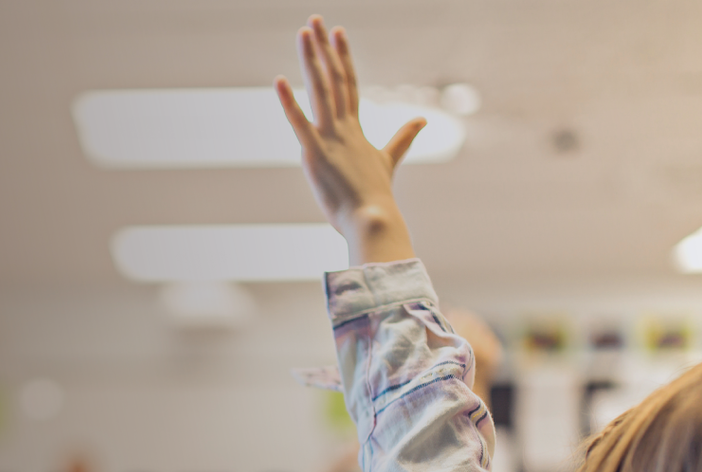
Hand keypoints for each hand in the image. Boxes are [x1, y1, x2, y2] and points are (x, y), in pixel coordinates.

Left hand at [275, 16, 423, 264]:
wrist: (373, 220)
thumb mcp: (388, 162)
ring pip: (321, 92)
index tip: (337, 32)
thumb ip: (403, 139)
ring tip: (304, 32)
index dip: (342, 57)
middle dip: (324, 49)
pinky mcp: (316, 155)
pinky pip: (300, 125)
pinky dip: (289, 103)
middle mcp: (343, 129)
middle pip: (334, 80)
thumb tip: (423, 120)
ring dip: (312, 61)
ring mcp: (330, 140)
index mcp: (355, 131)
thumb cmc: (377, 198)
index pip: (349, 85)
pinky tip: (278, 82)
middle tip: (315, 20)